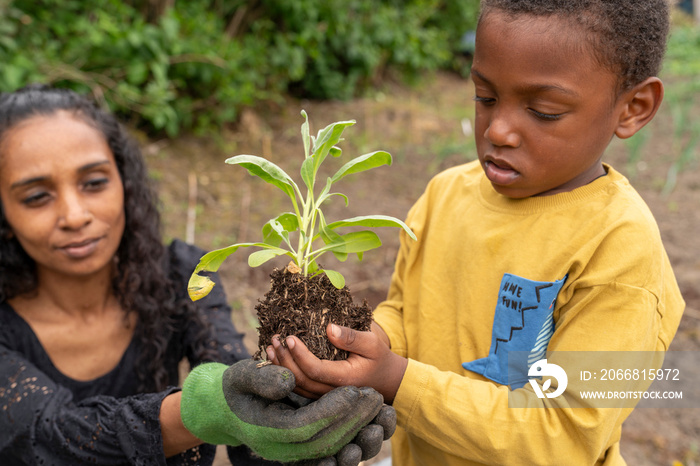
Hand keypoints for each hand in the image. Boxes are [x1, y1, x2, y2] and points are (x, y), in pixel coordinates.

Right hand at [180, 359, 383, 462]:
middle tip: (376, 396)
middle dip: (354, 419)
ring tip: (381, 412)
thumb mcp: (240, 376)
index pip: (307, 425)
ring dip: (360, 435)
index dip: (333, 409)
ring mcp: (294, 452)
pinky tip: (372, 428)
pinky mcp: (303, 449)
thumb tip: (287, 379)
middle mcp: (282, 448)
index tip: (355, 390)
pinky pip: (333, 451)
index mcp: (267, 432)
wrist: (222, 409)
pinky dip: (354, 441)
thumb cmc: (232, 388)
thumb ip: (261, 377)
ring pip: (334, 451)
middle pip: (326, 440)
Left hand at [266, 322, 407, 402]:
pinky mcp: (321, 393)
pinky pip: (300, 387)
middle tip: (276, 339)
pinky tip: (277, 359)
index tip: (290, 337)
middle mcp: (332, 391)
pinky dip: (286, 373)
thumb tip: (329, 328)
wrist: (386, 379)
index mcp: (345, 379)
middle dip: (285, 359)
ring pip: (297, 386)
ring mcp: (325, 395)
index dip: (299, 354)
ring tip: (272, 347)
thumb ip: (351, 337)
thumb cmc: (378, 358)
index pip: (315, 370)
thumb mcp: (372, 343)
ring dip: (282, 367)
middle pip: (301, 379)